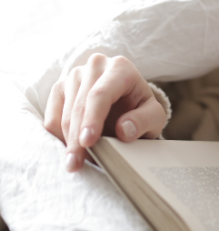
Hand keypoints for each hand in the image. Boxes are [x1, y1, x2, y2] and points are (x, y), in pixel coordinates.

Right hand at [43, 53, 166, 172]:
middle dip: (76, 138)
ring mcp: (74, 75)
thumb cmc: (141, 110)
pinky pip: (51, 118)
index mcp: (120, 67)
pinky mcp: (59, 89)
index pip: (101, 94)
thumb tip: (124, 130)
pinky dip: (59, 138)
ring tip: (76, 163)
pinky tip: (71, 150)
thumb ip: (145, 120)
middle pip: (80, 106)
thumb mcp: (155, 116)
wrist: (127, 104)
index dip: (93, 119)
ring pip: (63, 113)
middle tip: (76, 164)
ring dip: (68, 141)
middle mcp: (95, 66)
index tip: (88, 142)